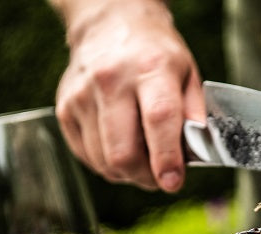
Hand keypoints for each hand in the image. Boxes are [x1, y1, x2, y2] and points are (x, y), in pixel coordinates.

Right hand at [52, 0, 202, 191]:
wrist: (110, 24)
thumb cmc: (155, 55)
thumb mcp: (187, 74)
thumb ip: (194, 116)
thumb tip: (196, 156)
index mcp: (150, 69)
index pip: (158, 120)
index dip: (166, 159)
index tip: (173, 182)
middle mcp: (111, 80)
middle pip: (123, 152)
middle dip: (146, 177)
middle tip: (159, 177)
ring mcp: (82, 95)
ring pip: (104, 161)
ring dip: (127, 174)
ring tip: (142, 160)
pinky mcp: (64, 109)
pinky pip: (87, 157)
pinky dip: (107, 164)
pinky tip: (120, 148)